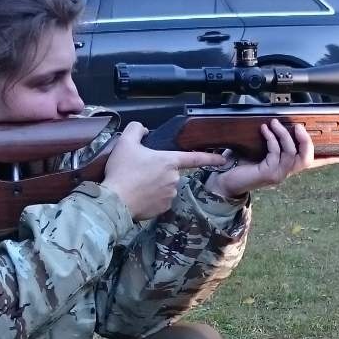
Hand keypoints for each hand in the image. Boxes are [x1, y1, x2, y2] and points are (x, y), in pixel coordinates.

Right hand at [101, 122, 228, 220]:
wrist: (115, 201)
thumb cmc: (122, 171)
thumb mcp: (125, 143)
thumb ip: (136, 130)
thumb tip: (143, 130)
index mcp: (169, 161)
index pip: (195, 158)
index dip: (211, 157)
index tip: (223, 159)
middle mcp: (174, 179)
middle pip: (171, 172)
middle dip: (158, 171)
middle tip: (139, 171)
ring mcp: (170, 195)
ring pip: (165, 186)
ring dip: (155, 185)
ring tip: (136, 184)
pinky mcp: (163, 208)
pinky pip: (160, 200)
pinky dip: (151, 198)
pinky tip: (139, 196)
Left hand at [207, 118, 338, 198]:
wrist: (225, 181)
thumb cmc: (241, 164)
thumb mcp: (260, 150)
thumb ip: (273, 142)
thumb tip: (278, 122)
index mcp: (287, 167)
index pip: (312, 165)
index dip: (328, 161)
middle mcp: (286, 173)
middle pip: (307, 159)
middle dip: (305, 141)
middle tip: (298, 126)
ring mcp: (278, 175)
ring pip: (291, 154)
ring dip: (284, 135)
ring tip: (275, 123)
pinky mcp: (268, 174)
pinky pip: (276, 153)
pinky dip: (272, 139)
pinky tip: (265, 130)